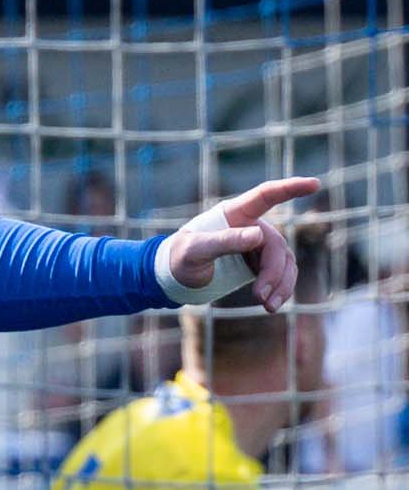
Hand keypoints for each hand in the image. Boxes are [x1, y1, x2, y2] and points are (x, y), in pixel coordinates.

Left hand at [162, 177, 317, 310]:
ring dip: (282, 284)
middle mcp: (251, 225)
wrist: (174, 276)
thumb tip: (258, 235)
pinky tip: (272, 304)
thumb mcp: (195, 250)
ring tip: (269, 306)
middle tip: (260, 297)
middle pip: (276, 244)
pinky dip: (281, 288)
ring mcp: (258, 244)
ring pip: (284, 261)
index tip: (314, 183)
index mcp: (234, 213)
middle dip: (273, 272)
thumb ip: (225, 241)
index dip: (290, 188)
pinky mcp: (259, 263)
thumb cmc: (180, 257)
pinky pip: (281, 274)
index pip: (266, 195)